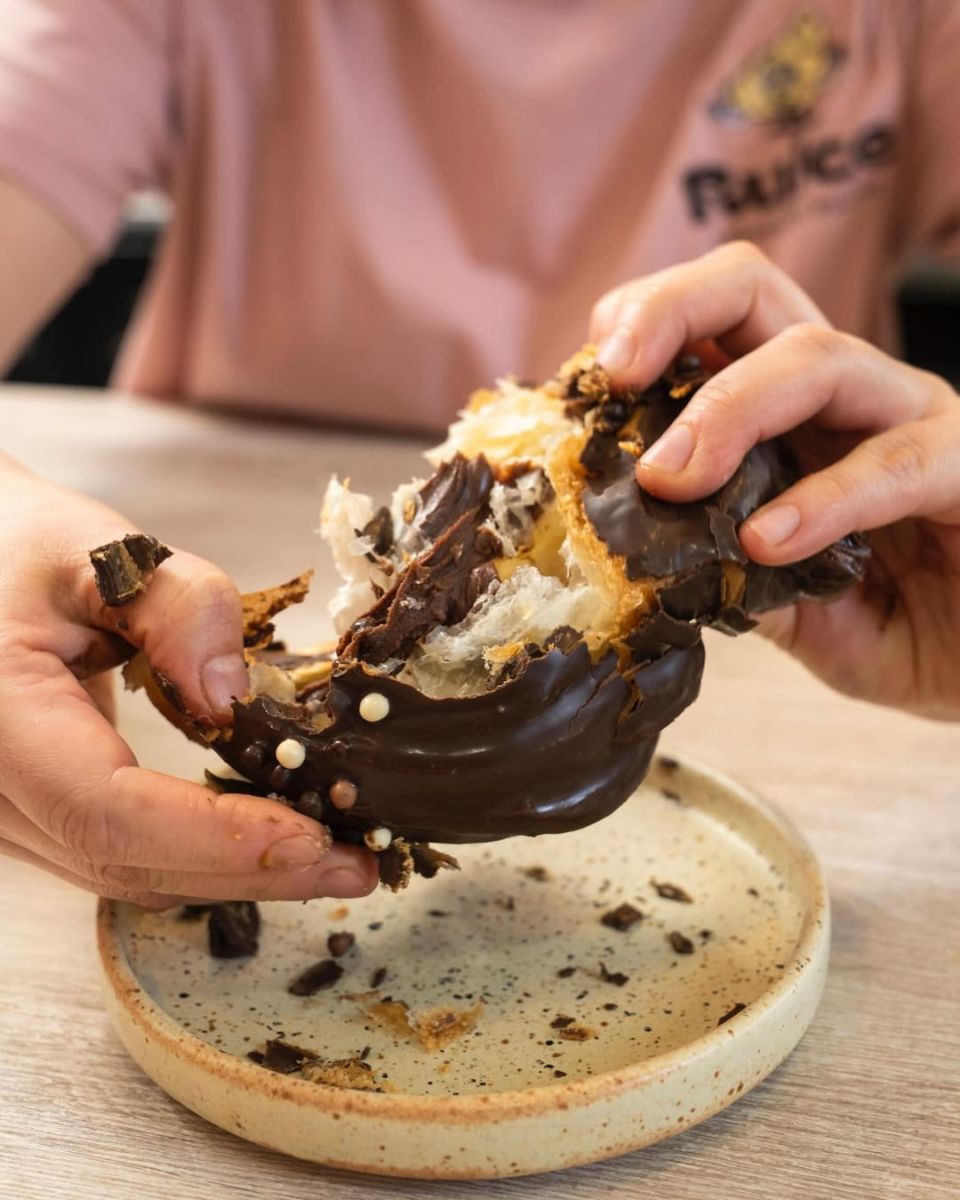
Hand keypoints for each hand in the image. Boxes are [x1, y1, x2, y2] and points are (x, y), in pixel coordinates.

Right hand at [0, 460, 376, 904]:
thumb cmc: (18, 549)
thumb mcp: (101, 550)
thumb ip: (177, 607)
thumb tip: (235, 698)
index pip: (107, 810)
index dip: (215, 836)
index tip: (314, 836)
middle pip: (126, 862)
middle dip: (250, 870)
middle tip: (356, 863)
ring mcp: (5, 817)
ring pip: (126, 873)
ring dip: (233, 873)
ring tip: (331, 856)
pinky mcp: (33, 819)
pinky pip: (121, 856)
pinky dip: (200, 856)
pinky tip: (267, 840)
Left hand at [589, 241, 959, 719]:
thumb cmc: (909, 628)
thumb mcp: (791, 608)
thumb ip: (726, 575)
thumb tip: (637, 557)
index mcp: (793, 414)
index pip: (710, 325)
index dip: (642, 330)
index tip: (587, 382)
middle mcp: (850, 397)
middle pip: (754, 291)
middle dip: (670, 313)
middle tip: (613, 378)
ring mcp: (916, 421)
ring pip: (820, 358)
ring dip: (730, 410)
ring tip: (671, 479)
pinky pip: (899, 461)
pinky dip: (826, 496)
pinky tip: (770, 539)